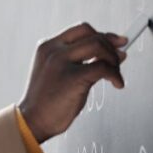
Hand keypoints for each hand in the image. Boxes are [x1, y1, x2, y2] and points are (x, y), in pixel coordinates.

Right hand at [17, 22, 127, 143]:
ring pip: (98, 46)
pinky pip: (102, 67)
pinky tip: (117, 83)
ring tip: (115, 74)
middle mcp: (54, 50)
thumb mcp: (61, 75)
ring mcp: (61, 62)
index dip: (103, 34)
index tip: (117, 42)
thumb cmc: (48, 103)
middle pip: (92, 34)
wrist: (33, 122)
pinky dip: (115, 74)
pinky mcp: (72, 77)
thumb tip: (115, 54)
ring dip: (113, 59)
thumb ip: (83, 62)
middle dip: (111, 45)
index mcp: (48, 47)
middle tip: (120, 57)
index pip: (81, 30)